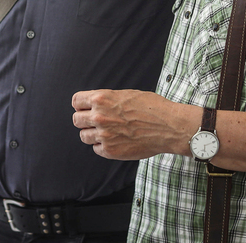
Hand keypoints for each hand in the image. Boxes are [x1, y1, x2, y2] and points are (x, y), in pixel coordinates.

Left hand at [72, 89, 193, 160]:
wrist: (169, 126)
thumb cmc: (152, 108)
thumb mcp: (126, 95)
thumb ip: (107, 100)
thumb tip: (96, 104)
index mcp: (101, 99)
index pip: (76, 101)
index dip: (81, 105)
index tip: (85, 108)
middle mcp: (99, 116)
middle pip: (77, 120)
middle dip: (85, 120)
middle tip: (96, 122)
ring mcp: (104, 135)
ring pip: (84, 136)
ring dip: (92, 134)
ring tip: (107, 132)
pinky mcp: (111, 151)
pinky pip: (96, 149)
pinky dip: (103, 146)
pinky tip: (115, 141)